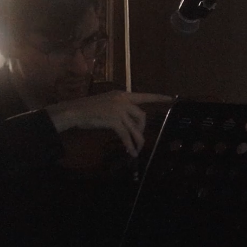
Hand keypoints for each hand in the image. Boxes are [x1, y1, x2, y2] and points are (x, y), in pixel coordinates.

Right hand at [43, 90, 172, 154]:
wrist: (75, 111)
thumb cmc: (88, 108)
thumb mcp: (107, 102)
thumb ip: (119, 107)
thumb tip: (129, 120)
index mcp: (122, 94)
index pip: (144, 96)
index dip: (157, 97)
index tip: (170, 98)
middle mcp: (123, 100)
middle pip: (142, 116)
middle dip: (142, 129)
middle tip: (138, 137)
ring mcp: (119, 110)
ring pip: (135, 128)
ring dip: (138, 140)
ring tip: (137, 149)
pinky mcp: (114, 121)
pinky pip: (126, 135)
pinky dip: (129, 144)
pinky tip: (130, 151)